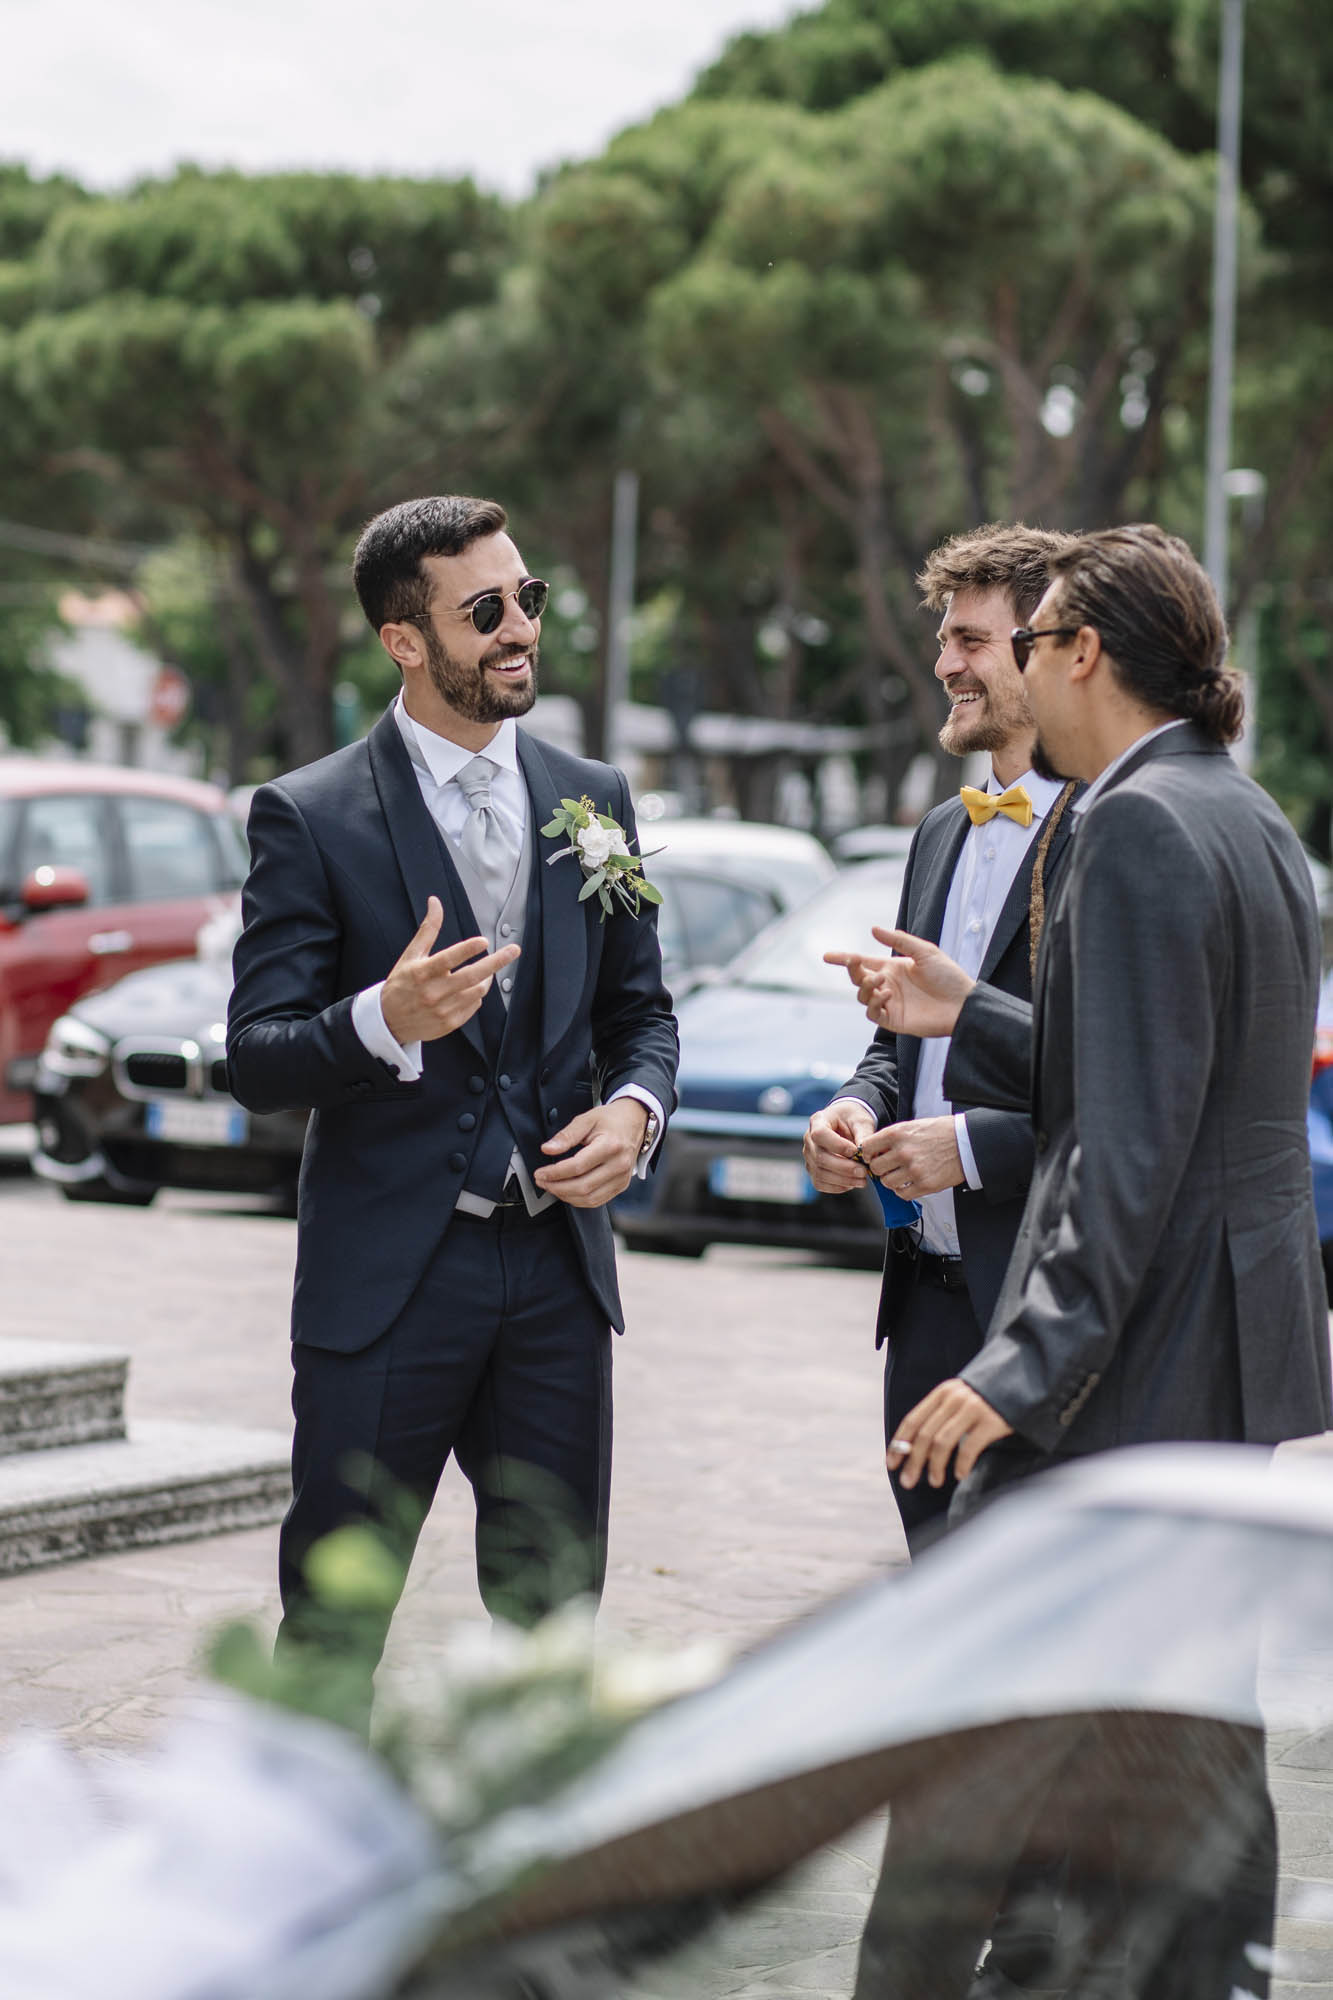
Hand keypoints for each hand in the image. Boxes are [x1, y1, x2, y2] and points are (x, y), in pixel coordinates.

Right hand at [381, 898, 520, 1044]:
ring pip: (477, 991)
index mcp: (422, 973)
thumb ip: (428, 929)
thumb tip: (435, 902)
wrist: (389, 1021)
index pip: (447, 959)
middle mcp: (433, 992)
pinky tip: (470, 989)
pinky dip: (476, 994)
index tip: (483, 941)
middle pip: (471, 976)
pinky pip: (474, 1006)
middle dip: (496, 962)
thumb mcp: (411, 955)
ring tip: (487, 971)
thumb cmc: (401, 984)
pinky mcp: (450, 1023)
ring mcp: (443, 1010)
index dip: (466, 950)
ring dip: (487, 978)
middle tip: (514, 950)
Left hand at [535, 1098, 648, 1207]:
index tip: (540, 1173)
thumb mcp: (586, 1119)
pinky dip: (579, 1200)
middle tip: (542, 1181)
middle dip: (557, 1187)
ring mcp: (622, 1177)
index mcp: (610, 1145)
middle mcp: (619, 1164)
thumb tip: (548, 1149)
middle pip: (583, 1186)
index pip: (577, 1166)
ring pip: (590, 1198)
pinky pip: (598, 1201)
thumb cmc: (611, 1120)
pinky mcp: (622, 1185)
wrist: (634, 1122)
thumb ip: (566, 1135)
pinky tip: (567, 1192)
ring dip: (566, 1196)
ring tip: (552, 1187)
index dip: (555, 1173)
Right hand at [803, 1098, 875, 1193]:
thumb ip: (864, 1135)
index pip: (820, 1134)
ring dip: (843, 1180)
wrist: (847, 1124)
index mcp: (818, 1121)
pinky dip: (837, 1187)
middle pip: (820, 1158)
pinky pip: (820, 1183)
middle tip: (864, 1172)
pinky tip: (852, 1183)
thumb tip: (867, 1156)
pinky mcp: (813, 1169)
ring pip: (820, 1173)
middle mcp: (808, 1139)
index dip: (837, 1146)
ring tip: (862, 1180)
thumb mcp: (861, 1120)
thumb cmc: (853, 1119)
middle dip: (844, 1168)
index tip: (856, 1151)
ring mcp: (809, 1156)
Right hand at [825, 927, 974, 1037]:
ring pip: (862, 996)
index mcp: (893, 967)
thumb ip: (900, 940)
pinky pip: (873, 1014)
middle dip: (852, 970)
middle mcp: (888, 985)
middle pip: (858, 978)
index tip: (827, 956)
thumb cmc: (948, 976)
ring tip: (881, 981)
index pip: (863, 963)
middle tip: (855, 963)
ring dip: (865, 986)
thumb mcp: (925, 951)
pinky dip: (874, 1004)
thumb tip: (873, 929)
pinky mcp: (894, 1020)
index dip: (844, 959)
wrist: (963, 1004)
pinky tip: (887, 994)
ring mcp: (890, 1003)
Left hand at [860, 1116, 963, 1198]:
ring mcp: (914, 1170)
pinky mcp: (925, 1185)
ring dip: (891, 1180)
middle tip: (888, 1167)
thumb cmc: (942, 1132)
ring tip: (901, 1174)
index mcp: (898, 1134)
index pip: (866, 1147)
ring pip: (887, 1183)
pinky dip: (903, 1190)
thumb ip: (893, 1138)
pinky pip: (902, 1194)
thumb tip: (875, 1150)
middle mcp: (903, 1152)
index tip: (871, 1156)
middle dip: (880, 1168)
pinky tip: (910, 1182)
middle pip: (875, 1168)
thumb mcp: (913, 1126)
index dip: (867, 1154)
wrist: (967, 1142)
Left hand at [886, 1380, 1012, 1489]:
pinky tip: (960, 1475)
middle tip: (907, 1482)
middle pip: (925, 1435)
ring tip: (934, 1481)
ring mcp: (973, 1408)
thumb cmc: (985, 1397)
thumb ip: (940, 1416)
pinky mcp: (991, 1421)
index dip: (899, 1444)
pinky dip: (961, 1465)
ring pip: (943, 1443)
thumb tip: (914, 1448)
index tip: (891, 1464)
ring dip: (934, 1466)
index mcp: (941, 1393)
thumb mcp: (958, 1398)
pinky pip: (969, 1448)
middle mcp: (954, 1399)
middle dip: (913, 1461)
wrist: (1021, 1381)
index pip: (913, 1420)